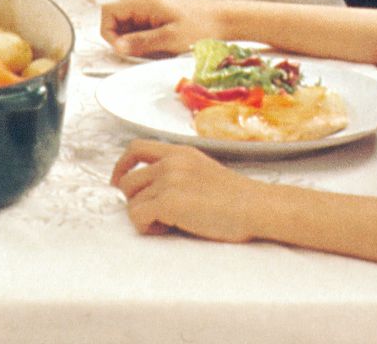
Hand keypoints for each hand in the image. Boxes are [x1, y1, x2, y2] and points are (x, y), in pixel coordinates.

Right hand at [100, 0, 227, 58]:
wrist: (228, 20)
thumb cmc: (203, 26)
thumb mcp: (170, 39)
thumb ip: (141, 42)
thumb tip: (118, 47)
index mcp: (144, 3)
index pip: (109, 13)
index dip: (109, 32)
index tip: (122, 49)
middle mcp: (145, 4)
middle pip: (118, 21)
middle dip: (125, 40)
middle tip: (142, 53)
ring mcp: (153, 11)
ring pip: (131, 28)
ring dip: (137, 43)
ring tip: (156, 52)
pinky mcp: (162, 19)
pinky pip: (144, 31)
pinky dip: (148, 43)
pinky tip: (163, 49)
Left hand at [112, 139, 260, 241]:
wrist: (258, 207)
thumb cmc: (237, 198)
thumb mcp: (204, 170)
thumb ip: (178, 172)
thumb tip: (151, 190)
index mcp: (179, 152)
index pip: (136, 148)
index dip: (121, 166)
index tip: (118, 183)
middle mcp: (170, 162)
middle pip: (128, 181)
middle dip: (135, 200)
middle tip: (157, 216)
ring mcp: (168, 180)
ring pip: (131, 201)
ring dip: (144, 216)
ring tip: (170, 224)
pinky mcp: (168, 202)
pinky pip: (137, 216)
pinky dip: (146, 227)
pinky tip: (168, 230)